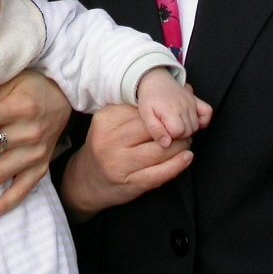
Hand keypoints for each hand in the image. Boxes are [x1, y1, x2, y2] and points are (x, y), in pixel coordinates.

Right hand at [60, 103, 194, 222]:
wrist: (86, 181)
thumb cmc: (106, 146)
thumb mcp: (112, 122)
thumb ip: (137, 111)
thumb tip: (182, 90)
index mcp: (106, 119)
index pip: (144, 112)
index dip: (164, 113)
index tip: (176, 112)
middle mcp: (110, 140)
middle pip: (153, 131)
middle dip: (174, 130)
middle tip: (186, 129)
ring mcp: (119, 163)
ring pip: (159, 151)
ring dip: (180, 146)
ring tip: (186, 142)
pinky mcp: (129, 183)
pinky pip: (159, 173)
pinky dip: (177, 165)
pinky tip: (186, 157)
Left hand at [136, 70, 213, 146]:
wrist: (154, 80)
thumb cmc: (149, 98)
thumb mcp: (145, 115)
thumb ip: (155, 130)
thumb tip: (166, 144)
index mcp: (171, 111)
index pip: (178, 133)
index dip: (170, 136)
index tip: (163, 131)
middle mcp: (183, 107)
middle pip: (188, 132)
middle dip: (178, 135)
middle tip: (168, 128)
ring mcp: (191, 103)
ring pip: (196, 126)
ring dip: (187, 129)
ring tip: (175, 124)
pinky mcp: (195, 99)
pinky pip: (207, 112)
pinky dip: (203, 120)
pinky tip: (191, 121)